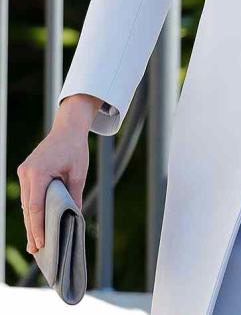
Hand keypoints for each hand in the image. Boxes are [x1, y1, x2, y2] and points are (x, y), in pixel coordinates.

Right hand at [17, 97, 96, 253]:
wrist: (68, 127)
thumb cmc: (76, 148)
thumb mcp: (79, 172)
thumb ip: (74, 195)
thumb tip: (75, 217)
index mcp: (39, 172)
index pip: (36, 206)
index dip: (38, 227)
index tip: (41, 243)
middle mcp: (27, 173)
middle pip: (28, 208)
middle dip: (33, 229)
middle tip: (36, 250)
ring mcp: (24, 172)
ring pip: (27, 203)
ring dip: (31, 221)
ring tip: (36, 243)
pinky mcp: (26, 172)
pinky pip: (28, 195)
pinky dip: (32, 209)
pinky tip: (35, 223)